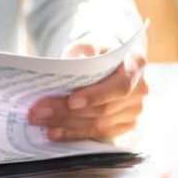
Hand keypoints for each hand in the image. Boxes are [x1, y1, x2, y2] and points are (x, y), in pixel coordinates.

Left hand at [27, 40, 147, 141]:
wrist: (106, 62)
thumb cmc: (97, 52)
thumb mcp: (90, 43)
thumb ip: (83, 49)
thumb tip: (71, 61)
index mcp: (136, 65)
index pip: (119, 86)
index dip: (95, 96)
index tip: (70, 101)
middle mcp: (140, 90)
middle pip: (104, 109)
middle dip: (68, 112)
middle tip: (38, 112)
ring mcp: (134, 111)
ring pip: (98, 125)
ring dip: (66, 125)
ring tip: (40, 121)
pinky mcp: (125, 125)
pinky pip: (98, 135)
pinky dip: (74, 134)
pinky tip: (54, 131)